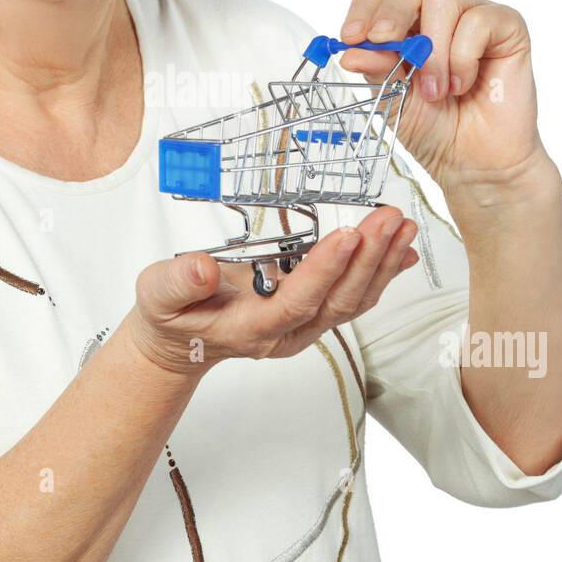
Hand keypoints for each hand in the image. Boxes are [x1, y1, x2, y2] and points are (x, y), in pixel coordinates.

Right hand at [122, 207, 419, 375]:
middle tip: (387, 218)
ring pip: (352, 301)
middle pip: (336, 301)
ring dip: (381, 264)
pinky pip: (354, 298)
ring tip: (402, 226)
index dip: (324, 270)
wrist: (182, 342)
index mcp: (251, 328)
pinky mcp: (313, 315)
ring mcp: (304, 327)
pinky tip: (403, 250)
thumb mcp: (158, 294)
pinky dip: (381, 273)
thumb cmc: (172, 315)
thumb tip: (201, 267)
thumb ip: (178, 282)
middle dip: (367, 259)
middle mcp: (286, 333)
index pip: (296, 301)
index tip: (346, 234)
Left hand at [338, 0, 557, 202]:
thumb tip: (351, 52)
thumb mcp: (393, 99)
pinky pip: (478, 21)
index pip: (378, 1)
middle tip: (383, 40)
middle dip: (392, 13)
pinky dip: (464, 57)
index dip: (363, 12)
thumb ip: (376, 70)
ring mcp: (472, 17)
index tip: (351, 37)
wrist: (473, 161)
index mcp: (404, 29)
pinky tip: (463, 85)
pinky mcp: (506, 27)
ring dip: (434, 49)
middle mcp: (437, 16)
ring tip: (437, 90)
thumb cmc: (435, 128)